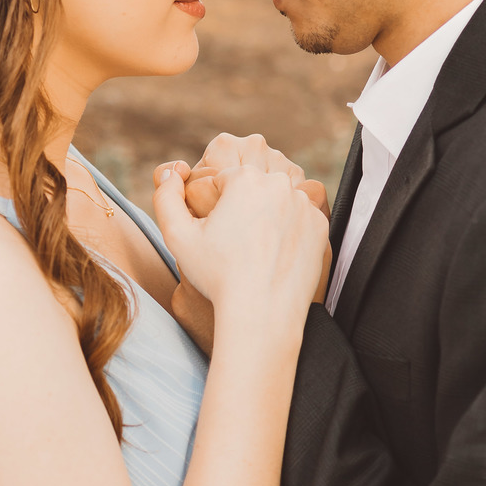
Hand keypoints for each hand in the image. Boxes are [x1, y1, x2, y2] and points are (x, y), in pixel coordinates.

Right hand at [152, 159, 327, 343]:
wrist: (262, 313)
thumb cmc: (217, 276)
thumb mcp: (177, 236)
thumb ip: (165, 197)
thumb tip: (171, 172)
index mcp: (245, 178)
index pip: (224, 182)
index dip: (215, 209)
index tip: (218, 236)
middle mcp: (280, 184)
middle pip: (253, 190)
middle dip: (243, 210)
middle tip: (236, 246)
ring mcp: (305, 204)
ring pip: (277, 204)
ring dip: (267, 220)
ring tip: (255, 253)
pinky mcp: (321, 225)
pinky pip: (299, 221)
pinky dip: (288, 234)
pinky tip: (275, 258)